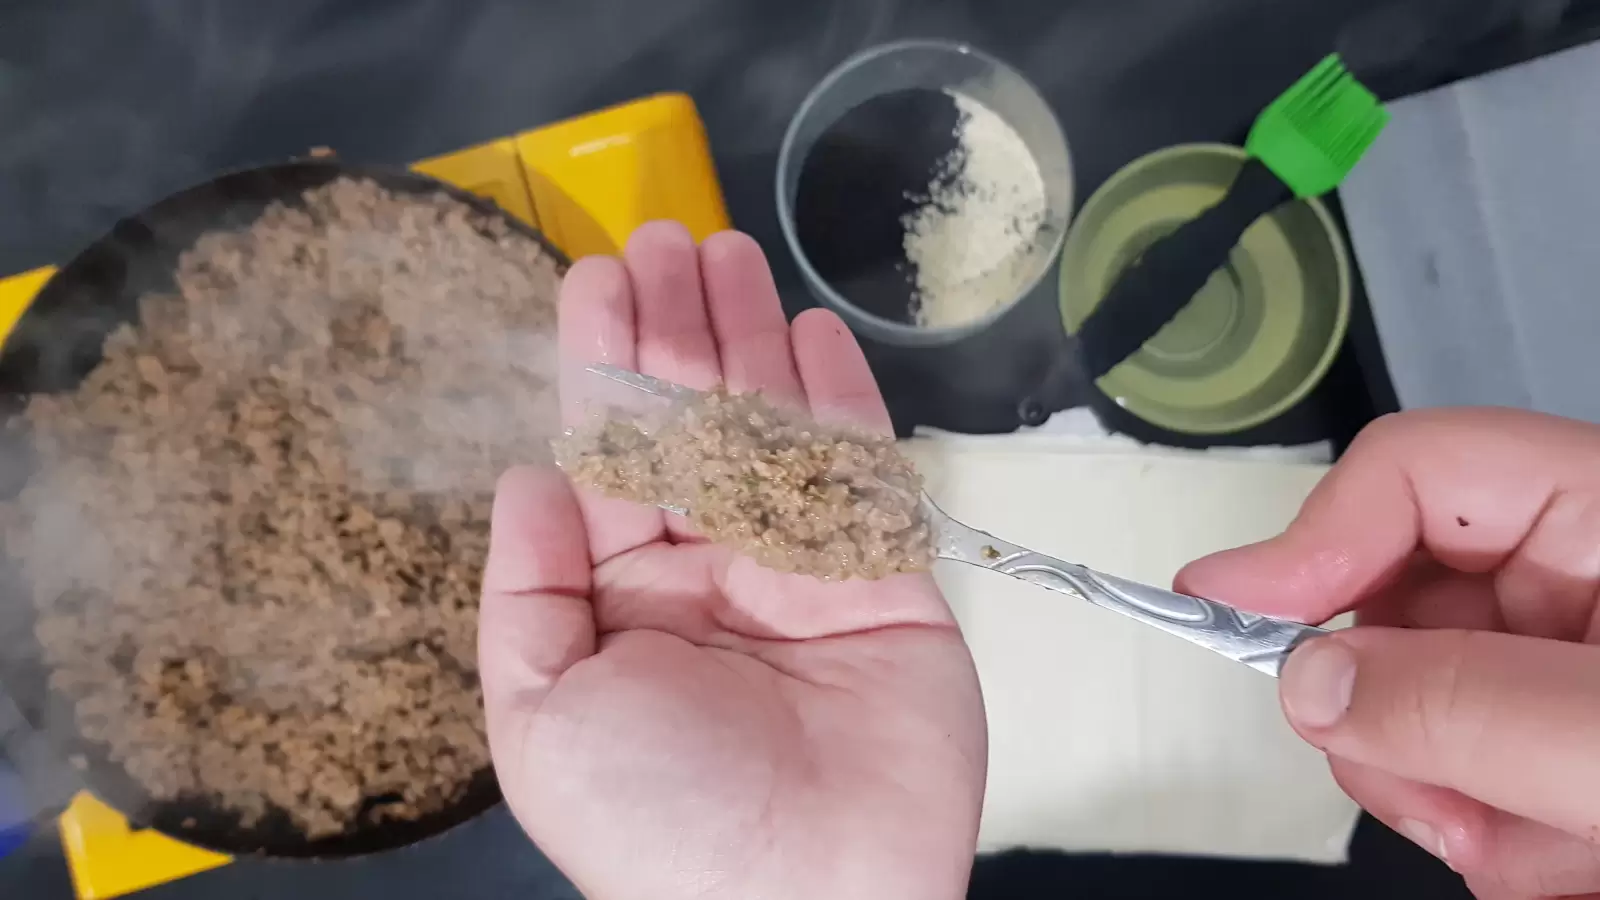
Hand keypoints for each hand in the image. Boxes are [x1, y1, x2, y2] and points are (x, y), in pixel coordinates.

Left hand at [477, 222, 985, 899]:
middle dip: (675, 328)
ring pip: (773, 427)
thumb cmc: (656, 814)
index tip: (595, 278)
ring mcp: (800, 571)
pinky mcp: (886, 582)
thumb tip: (527, 473)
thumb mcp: (541, 711)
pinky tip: (812, 331)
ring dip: (750, 338)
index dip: (599, 363)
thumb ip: (529, 588)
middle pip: (691, 422)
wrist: (806, 897)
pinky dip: (840, 400)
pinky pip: (861, 475)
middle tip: (666, 236)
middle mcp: (709, 571)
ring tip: (728, 252)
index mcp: (623, 597)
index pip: (607, 454)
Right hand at [1178, 409, 1599, 899]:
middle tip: (1435, 805)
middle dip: (1390, 715)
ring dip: (1446, 792)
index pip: (1415, 471)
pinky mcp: (1553, 738)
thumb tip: (1304, 682)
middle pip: (1390, 602)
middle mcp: (1571, 574)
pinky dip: (1489, 828)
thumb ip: (1465, 705)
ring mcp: (1560, 661)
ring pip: (1410, 701)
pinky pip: (1458, 767)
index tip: (1221, 606)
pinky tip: (1570, 859)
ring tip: (1540, 851)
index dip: (1313, 534)